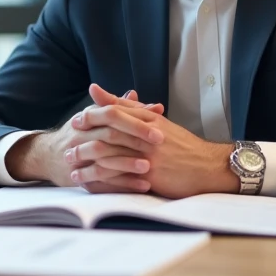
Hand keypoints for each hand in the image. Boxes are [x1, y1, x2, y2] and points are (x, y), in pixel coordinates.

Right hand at [4, 84, 164, 184]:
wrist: (48, 156)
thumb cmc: (79, 133)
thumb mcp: (94, 116)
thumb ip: (118, 108)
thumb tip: (142, 98)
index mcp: (87, 118)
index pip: (112, 115)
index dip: (135, 122)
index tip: (159, 129)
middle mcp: (81, 136)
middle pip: (109, 136)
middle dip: (135, 141)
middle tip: (159, 146)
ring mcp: (78, 158)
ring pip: (104, 160)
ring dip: (128, 164)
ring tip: (149, 168)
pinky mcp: (80, 178)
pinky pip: (102, 183)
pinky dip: (123, 185)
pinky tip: (143, 186)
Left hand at [65, 88, 236, 197]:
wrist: (208, 166)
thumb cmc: (182, 145)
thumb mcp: (158, 122)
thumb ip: (131, 108)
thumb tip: (103, 92)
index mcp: (147, 119)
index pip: (113, 112)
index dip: (92, 117)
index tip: (75, 122)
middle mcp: (145, 134)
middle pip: (107, 132)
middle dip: (84, 140)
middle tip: (67, 147)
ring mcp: (147, 155)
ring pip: (109, 155)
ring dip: (88, 162)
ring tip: (72, 168)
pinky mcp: (149, 175)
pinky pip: (119, 176)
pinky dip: (101, 180)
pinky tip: (89, 184)